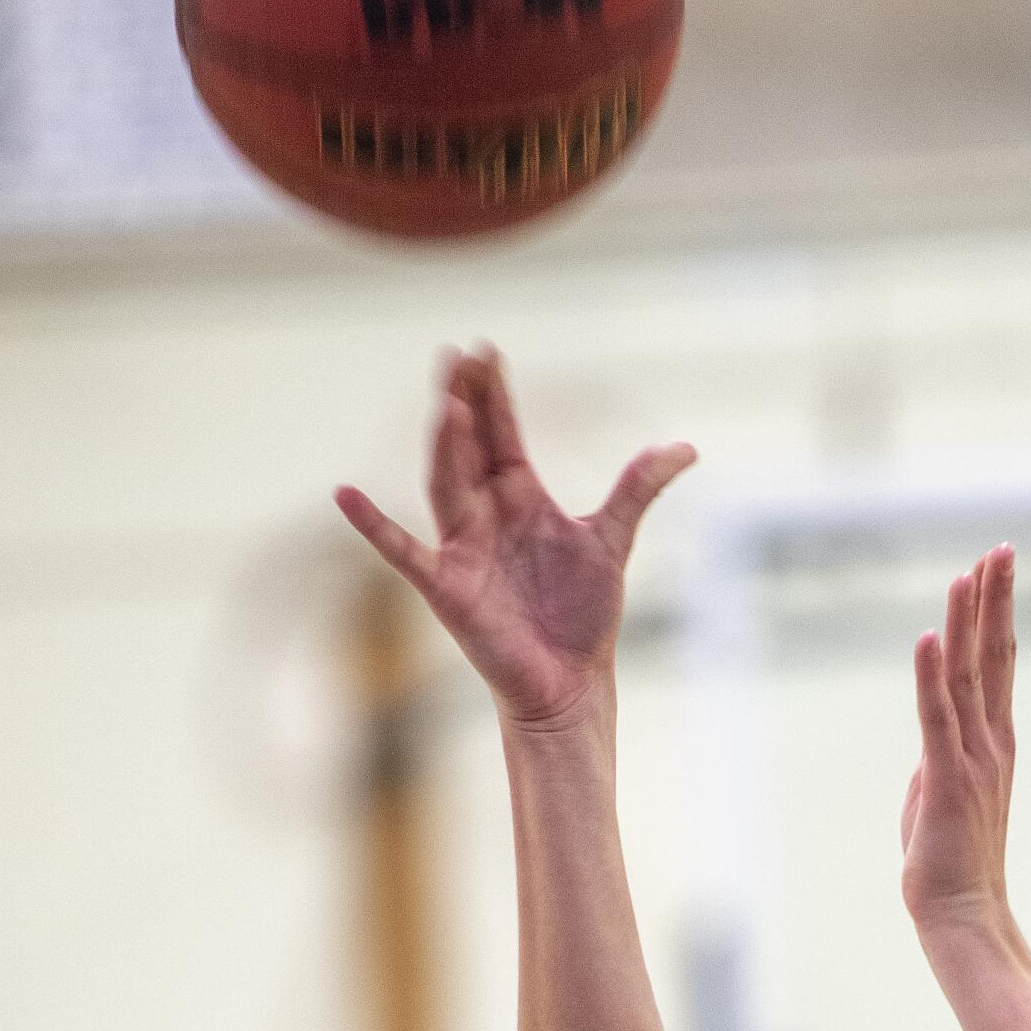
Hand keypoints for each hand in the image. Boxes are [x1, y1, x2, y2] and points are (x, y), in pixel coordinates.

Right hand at [335, 346, 693, 730]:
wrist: (570, 680)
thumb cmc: (583, 613)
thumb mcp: (612, 540)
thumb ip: (638, 488)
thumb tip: (686, 446)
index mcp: (521, 497)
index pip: (502, 433)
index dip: (494, 393)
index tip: (484, 350)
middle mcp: (485, 514)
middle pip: (468, 447)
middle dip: (463, 403)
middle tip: (454, 356)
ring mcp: (461, 547)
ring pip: (445, 485)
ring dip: (446, 446)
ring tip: (448, 405)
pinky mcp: (447, 586)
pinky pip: (402, 550)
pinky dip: (373, 526)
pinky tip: (344, 494)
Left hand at [901, 544, 1016, 934]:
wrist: (962, 913)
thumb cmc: (950, 862)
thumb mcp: (942, 796)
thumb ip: (939, 759)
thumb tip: (929, 744)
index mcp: (993, 743)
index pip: (999, 665)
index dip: (997, 614)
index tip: (996, 568)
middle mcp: (990, 742)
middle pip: (995, 656)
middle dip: (996, 599)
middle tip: (1002, 548)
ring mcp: (972, 758)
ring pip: (968, 675)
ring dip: (967, 622)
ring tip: (970, 572)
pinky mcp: (946, 778)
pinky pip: (936, 717)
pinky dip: (929, 674)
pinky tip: (928, 636)